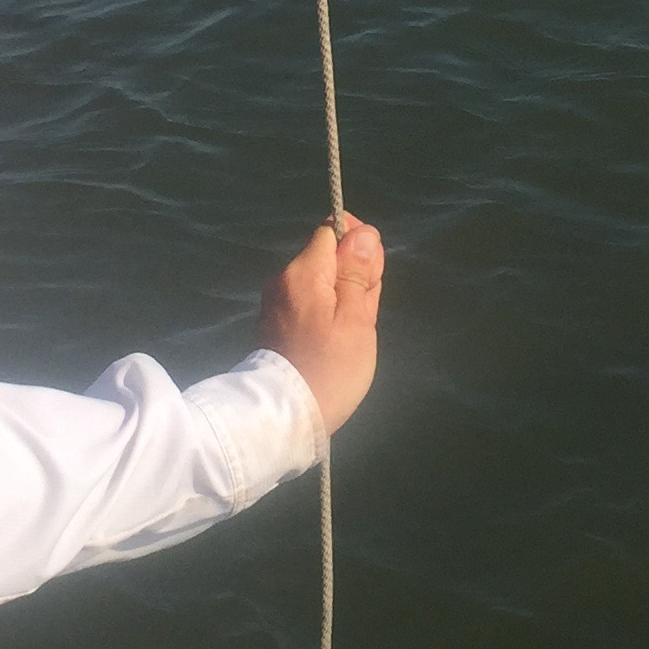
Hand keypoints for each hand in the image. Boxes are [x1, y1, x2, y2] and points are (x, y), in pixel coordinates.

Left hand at [260, 214, 383, 433]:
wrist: (285, 417)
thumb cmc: (329, 368)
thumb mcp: (356, 319)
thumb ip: (358, 273)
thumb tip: (362, 233)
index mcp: (302, 272)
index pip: (331, 231)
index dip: (357, 245)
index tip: (372, 274)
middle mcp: (284, 281)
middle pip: (327, 258)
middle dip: (354, 277)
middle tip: (363, 315)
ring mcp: (277, 304)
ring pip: (322, 284)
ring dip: (344, 299)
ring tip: (353, 334)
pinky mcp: (277, 325)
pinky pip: (310, 305)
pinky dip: (328, 315)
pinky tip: (338, 341)